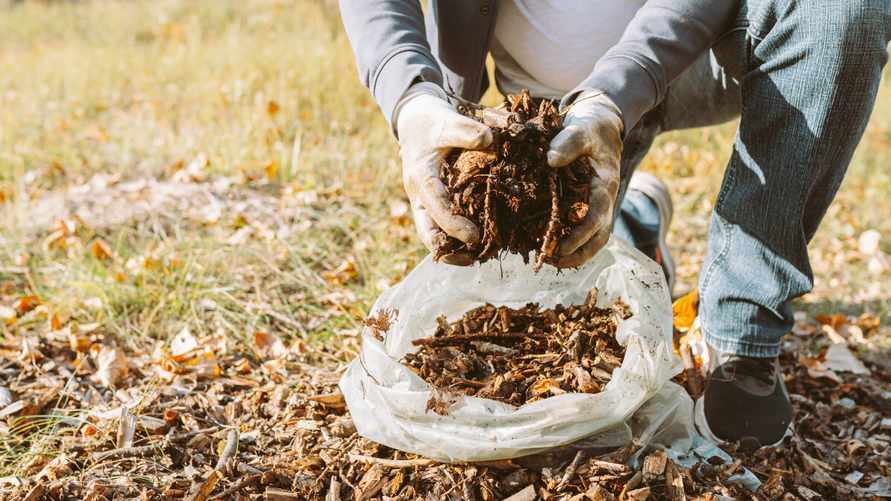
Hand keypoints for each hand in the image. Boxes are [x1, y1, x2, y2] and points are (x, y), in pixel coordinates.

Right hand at [395, 83, 492, 264]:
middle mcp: (418, 194)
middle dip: (446, 249)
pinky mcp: (430, 203)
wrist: (415, 122)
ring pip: (430, 232)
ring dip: (449, 249)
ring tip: (476, 258)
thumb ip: (466, 130)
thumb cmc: (432, 123)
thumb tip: (489, 139)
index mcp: (421, 177)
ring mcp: (423, 201)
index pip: (435, 206)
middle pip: (426, 230)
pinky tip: (474, 245)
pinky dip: (452, 237)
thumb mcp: (447, 121)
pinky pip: (438, 225)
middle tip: (473, 259)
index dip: (453, 224)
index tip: (474, 236)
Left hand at [547, 91, 623, 267]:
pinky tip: (548, 246)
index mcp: (604, 185)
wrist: (601, 123)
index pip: (596, 218)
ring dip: (575, 254)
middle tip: (552, 262)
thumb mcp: (581, 128)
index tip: (560, 248)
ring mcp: (597, 204)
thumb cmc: (591, 127)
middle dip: (578, 254)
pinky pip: (583, 230)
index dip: (580, 236)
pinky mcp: (587, 205)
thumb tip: (551, 160)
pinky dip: (569, 242)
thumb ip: (568, 142)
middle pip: (599, 237)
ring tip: (549, 260)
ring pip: (593, 238)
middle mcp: (603, 200)